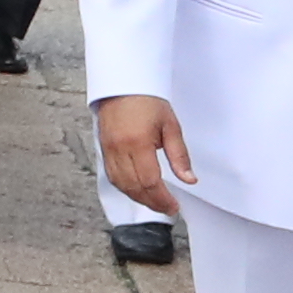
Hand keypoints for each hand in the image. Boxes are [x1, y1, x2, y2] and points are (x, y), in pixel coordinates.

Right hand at [96, 93, 190, 211]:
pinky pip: (112, 176)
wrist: (123, 84)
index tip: (174, 206)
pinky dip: (125, 188)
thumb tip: (189, 179)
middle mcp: (120, 149)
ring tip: (154, 202)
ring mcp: (109, 150)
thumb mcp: (171, 126)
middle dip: (152, 203)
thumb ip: (179, 155)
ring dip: (138, 198)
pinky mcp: (103, 149)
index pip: (150, 181)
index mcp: (138, 143)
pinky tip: (136, 190)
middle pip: (134, 187)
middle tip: (167, 208)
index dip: (162, 198)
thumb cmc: (147, 101)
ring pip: (121, 185)